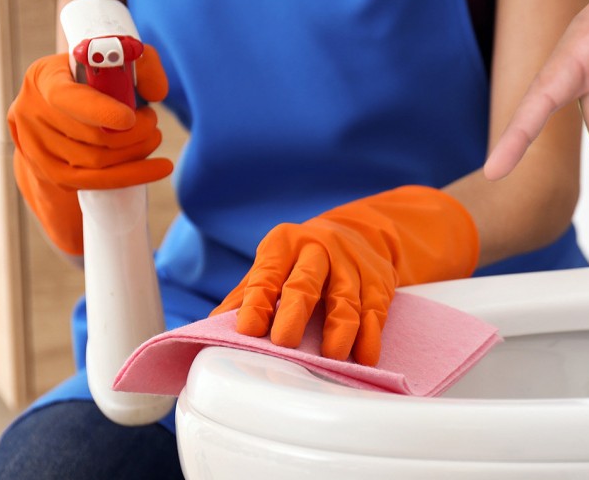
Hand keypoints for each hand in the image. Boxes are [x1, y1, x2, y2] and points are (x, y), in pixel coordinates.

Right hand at [8, 46, 171, 253]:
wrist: (68, 110)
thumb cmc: (99, 81)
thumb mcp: (116, 61)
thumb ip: (143, 64)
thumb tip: (156, 92)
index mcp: (45, 78)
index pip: (67, 98)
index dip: (99, 110)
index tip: (129, 118)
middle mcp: (32, 112)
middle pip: (90, 135)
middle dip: (134, 132)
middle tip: (152, 122)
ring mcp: (37, 147)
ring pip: (95, 161)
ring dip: (136, 151)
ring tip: (153, 136)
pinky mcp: (50, 173)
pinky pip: (94, 181)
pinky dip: (132, 175)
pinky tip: (160, 168)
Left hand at [212, 185, 478, 365]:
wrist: (361, 233)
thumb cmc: (303, 260)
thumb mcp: (273, 265)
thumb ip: (246, 296)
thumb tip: (209, 332)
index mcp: (284, 244)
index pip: (267, 273)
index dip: (257, 301)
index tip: (248, 330)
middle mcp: (318, 249)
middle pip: (306, 282)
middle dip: (296, 312)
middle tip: (285, 342)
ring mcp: (352, 265)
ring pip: (345, 298)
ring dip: (339, 328)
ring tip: (332, 356)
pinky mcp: (379, 282)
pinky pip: (375, 309)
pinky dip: (371, 334)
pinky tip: (366, 356)